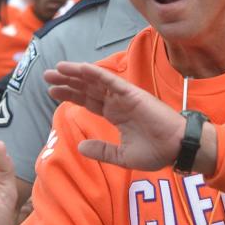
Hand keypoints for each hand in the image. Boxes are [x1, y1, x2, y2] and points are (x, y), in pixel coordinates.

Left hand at [44, 62, 186, 170]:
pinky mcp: (132, 94)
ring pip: (95, 81)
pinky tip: (79, 68)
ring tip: (56, 69)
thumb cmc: (156, 151)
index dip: (70, 95)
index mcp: (116, 114)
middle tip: (47, 77)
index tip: (52, 92)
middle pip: (87, 88)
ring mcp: (124, 96)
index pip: (88, 101)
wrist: (177, 148)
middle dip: (67, 82)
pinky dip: (96, 73)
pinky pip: (111, 81)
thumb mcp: (122, 156)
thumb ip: (102, 150)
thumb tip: (80, 147)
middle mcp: (118, 102)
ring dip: (75, 74)